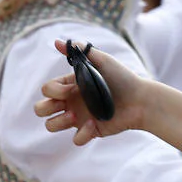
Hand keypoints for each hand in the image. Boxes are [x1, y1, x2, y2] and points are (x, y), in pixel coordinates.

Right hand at [34, 40, 149, 144]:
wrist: (141, 98)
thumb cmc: (122, 77)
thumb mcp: (103, 61)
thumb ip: (81, 51)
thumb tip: (58, 41)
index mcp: (71, 85)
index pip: (46, 89)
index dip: (53, 90)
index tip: (73, 87)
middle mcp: (71, 102)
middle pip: (40, 109)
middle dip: (46, 108)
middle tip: (66, 104)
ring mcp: (79, 118)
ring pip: (50, 125)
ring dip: (58, 122)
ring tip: (76, 116)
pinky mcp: (90, 131)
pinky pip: (75, 139)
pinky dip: (82, 134)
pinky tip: (94, 124)